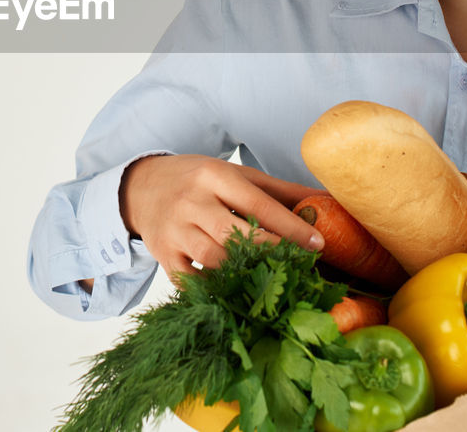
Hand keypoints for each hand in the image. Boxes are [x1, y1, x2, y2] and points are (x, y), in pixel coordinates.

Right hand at [119, 154, 324, 281]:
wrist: (142, 186)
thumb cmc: (198, 180)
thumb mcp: (236, 175)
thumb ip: (279, 190)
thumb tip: (324, 201)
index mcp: (215, 176)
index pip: (259, 204)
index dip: (291, 227)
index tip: (318, 243)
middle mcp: (192, 202)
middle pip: (236, 234)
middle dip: (272, 252)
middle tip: (299, 264)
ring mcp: (175, 231)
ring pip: (213, 259)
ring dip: (245, 272)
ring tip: (271, 278)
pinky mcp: (163, 255)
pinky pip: (190, 280)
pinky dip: (213, 289)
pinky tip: (235, 290)